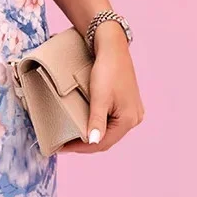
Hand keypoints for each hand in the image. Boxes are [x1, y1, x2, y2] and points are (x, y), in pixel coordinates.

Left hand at [62, 22, 143, 153]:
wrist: (113, 48)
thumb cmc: (107, 70)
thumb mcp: (99, 98)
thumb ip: (96, 121)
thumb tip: (93, 142)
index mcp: (129, 119)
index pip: (102, 143)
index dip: (80, 148)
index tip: (61, 148)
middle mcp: (134, 118)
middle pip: (106, 140)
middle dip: (85, 144)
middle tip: (63, 144)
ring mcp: (133, 112)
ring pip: (109, 133)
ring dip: (91, 137)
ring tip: (71, 138)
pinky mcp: (128, 105)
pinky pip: (111, 123)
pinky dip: (98, 127)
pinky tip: (85, 127)